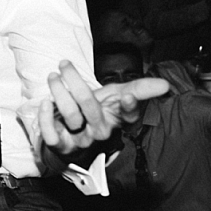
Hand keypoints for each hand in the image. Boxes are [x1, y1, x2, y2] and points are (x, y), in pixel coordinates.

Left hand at [39, 60, 168, 159]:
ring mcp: (80, 139)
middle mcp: (100, 130)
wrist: (71, 135)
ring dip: (58, 92)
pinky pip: (52, 136)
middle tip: (64, 64)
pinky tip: (44, 103)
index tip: (127, 96)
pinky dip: (46, 118)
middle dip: (75, 81)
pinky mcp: (61, 146)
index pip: (128, 115)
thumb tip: (165, 85)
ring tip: (53, 77)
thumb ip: (138, 89)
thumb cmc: (95, 111)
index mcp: (116, 118)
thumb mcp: (116, 96)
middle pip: (89, 105)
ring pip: (70, 115)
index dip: (129, 106)